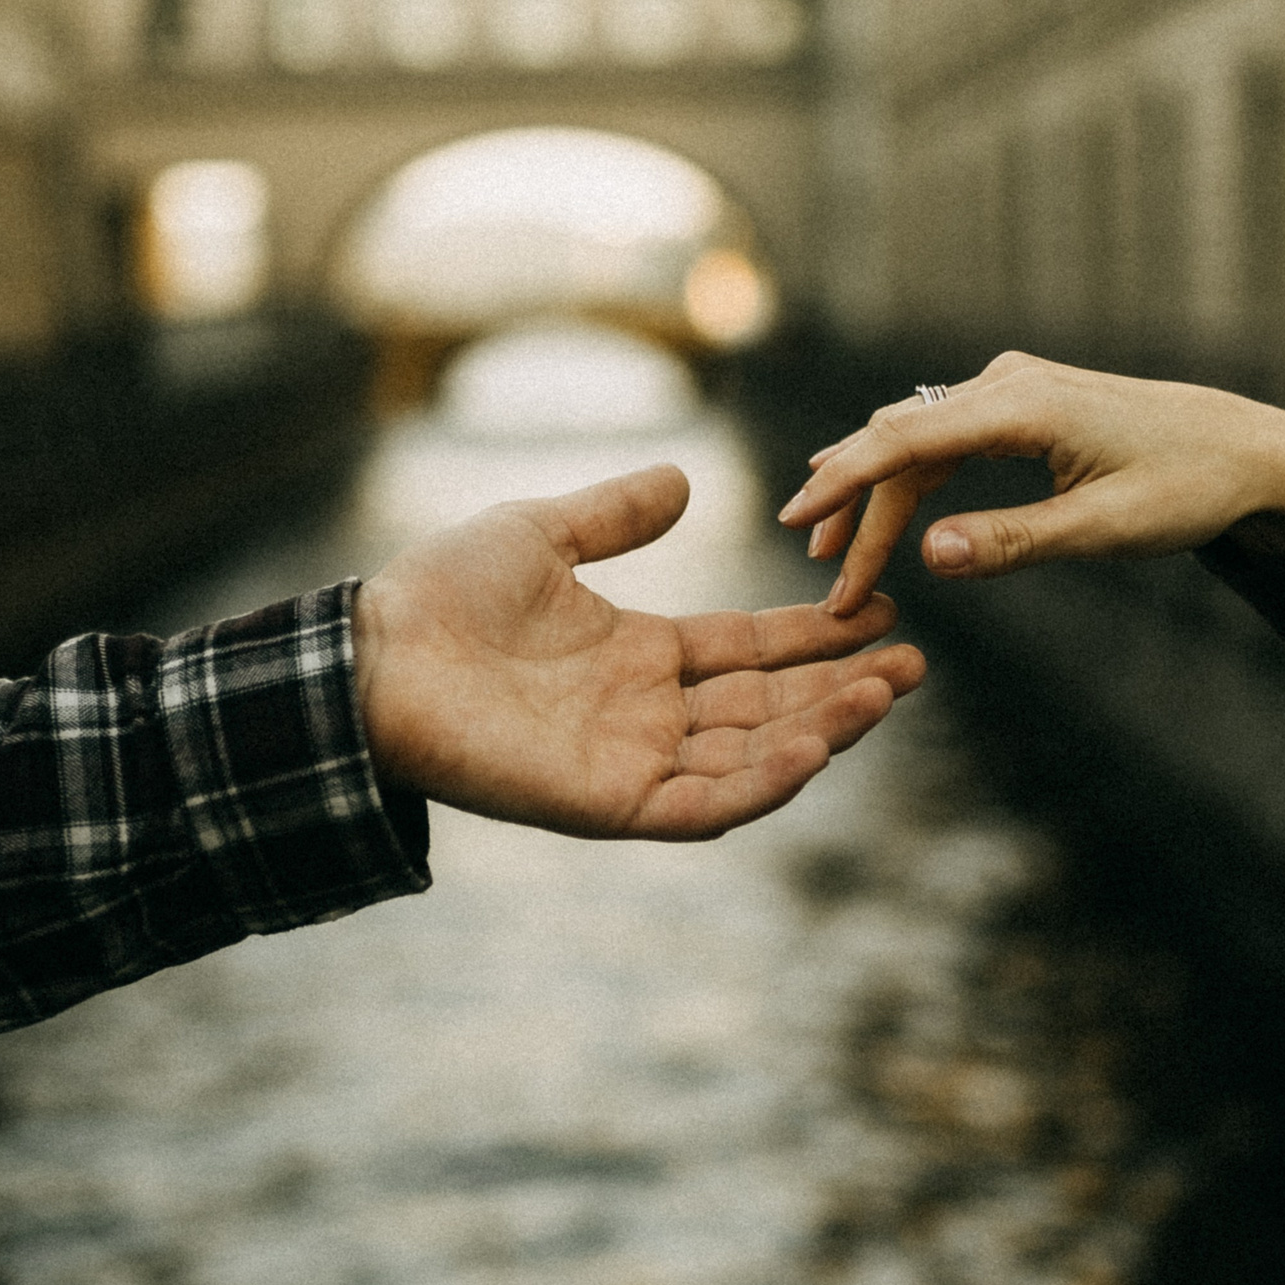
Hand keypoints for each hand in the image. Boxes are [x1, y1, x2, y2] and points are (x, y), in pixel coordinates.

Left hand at [354, 464, 924, 839]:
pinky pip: (701, 804)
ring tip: (887, 691)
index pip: (750, 650)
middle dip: (843, 687)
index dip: (815, 635)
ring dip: (824, 730)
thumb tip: (681, 479)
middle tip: (914, 661)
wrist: (370, 654)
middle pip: (770, 706)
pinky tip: (815, 745)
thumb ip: (614, 514)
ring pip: (753, 757)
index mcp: (639, 656)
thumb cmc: (439, 597)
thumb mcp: (542, 532)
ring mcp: (632, 762)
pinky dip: (762, 782)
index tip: (880, 606)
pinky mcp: (608, 802)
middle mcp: (646, 714)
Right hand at [776, 353, 1284, 616]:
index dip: (843, 483)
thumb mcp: (1106, 529)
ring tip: (834, 552)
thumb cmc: (1189, 486)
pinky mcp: (1022, 404)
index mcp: (1023, 405)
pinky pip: (944, 436)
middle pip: (900, 441)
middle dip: (854, 507)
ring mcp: (1013, 389)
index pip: (904, 440)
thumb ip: (1014, 541)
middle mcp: (1007, 383)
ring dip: (875, 494)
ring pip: (917, 438)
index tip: (796, 524)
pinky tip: (876, 501)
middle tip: (823, 576)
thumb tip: (928, 555)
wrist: (1250, 450)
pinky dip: (908, 476)